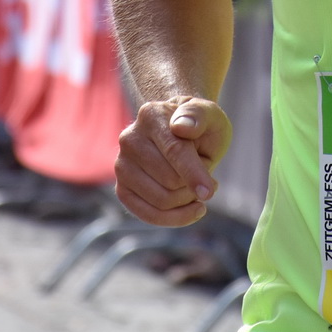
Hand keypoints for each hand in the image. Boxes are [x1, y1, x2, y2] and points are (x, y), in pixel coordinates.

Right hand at [115, 96, 231, 226]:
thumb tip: (180, 127)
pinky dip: (176, 218)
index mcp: (151, 116)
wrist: (183, 134)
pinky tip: (192, 208)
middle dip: (195, 185)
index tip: (210, 191)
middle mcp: (129, 139)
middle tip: (208, 176)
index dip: (194, 173)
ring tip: (197, 186)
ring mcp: (122, 166)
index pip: (174, 150)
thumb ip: (198, 115)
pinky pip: (149, 215)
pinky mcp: (122, 189)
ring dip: (188, 200)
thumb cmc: (199, 126)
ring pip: (161, 201)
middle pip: (170, 181)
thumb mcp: (210, 114)